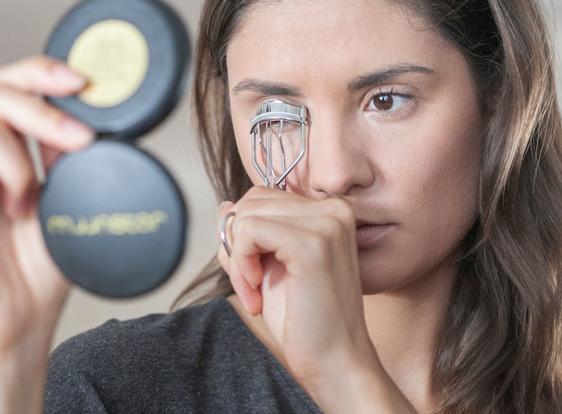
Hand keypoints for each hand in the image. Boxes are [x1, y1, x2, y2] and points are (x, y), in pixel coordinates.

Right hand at [0, 55, 92, 356]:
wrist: (24, 315)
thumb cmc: (46, 261)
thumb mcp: (71, 196)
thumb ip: (71, 155)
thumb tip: (90, 111)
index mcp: (14, 147)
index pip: (17, 88)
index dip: (43, 72)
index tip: (82, 80)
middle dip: (43, 110)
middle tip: (79, 138)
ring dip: (21, 167)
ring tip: (28, 205)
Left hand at [216, 186, 378, 386]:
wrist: (336, 363)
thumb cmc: (307, 322)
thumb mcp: (270, 268)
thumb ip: (251, 235)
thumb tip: (224, 205)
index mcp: (330, 211)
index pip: (262, 197)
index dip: (244, 236)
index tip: (253, 276)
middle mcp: (334, 209)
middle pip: (250, 202)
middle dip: (236, 246)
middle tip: (250, 287)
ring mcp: (326, 223)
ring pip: (245, 216)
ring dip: (237, 259)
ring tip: (255, 293)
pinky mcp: (312, 243)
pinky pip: (248, 231)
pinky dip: (240, 264)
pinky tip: (257, 292)